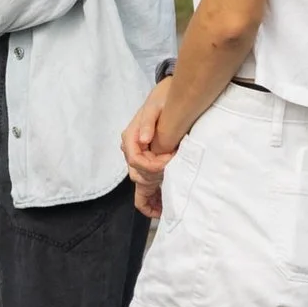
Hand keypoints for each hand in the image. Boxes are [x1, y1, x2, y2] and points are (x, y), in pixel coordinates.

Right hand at [121, 91, 174, 218]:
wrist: (168, 97)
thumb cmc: (162, 100)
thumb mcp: (156, 105)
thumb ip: (149, 121)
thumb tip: (144, 139)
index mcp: (130, 138)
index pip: (138, 161)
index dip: (155, 164)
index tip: (172, 158)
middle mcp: (131, 150)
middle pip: (139, 174)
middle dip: (157, 177)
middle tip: (177, 171)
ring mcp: (137, 158)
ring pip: (140, 183)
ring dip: (154, 191)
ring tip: (170, 199)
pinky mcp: (146, 165)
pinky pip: (142, 189)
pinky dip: (149, 200)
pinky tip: (160, 210)